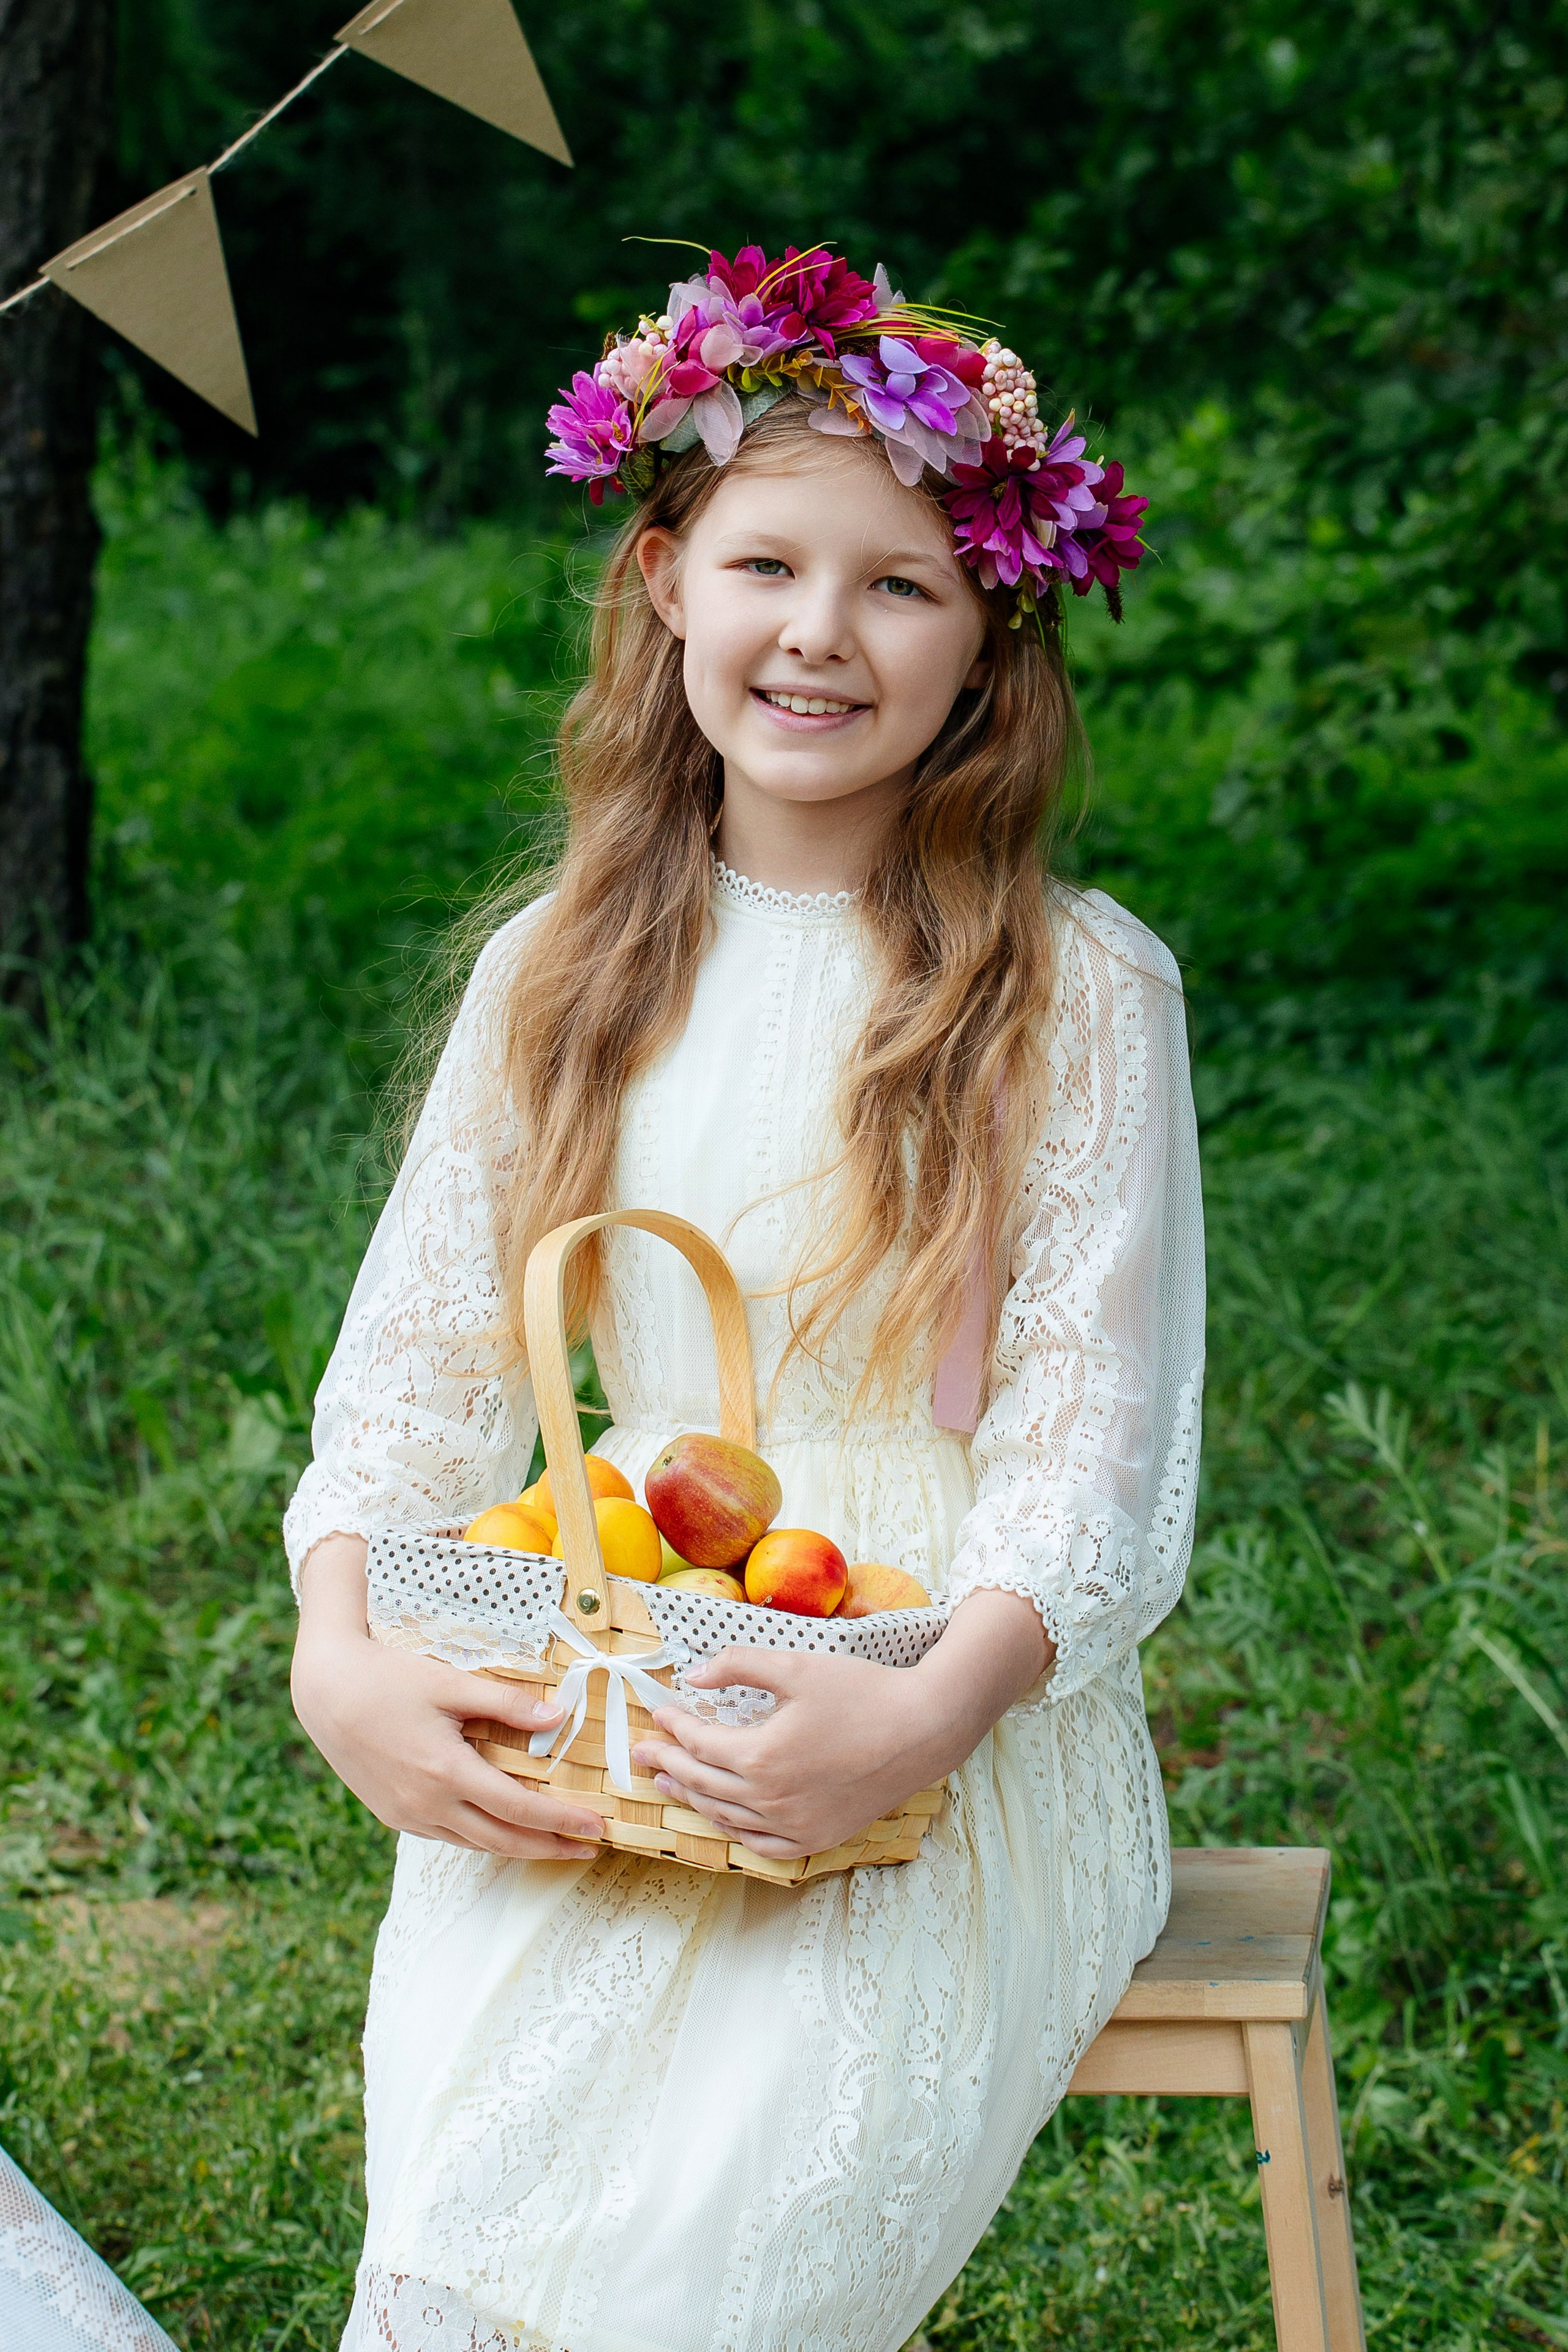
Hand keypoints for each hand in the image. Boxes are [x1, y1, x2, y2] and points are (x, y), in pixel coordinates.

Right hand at [291, 1533, 605, 1860]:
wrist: (326, 1692)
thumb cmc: (389, 1680)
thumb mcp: (450, 1683)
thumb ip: (506, 1704)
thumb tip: (557, 1718)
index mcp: (447, 1772)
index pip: (519, 1809)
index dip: (561, 1821)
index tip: (596, 1827)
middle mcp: (428, 1804)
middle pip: (502, 1840)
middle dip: (550, 1847)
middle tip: (589, 1847)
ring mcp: (408, 1815)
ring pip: (475, 1844)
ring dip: (518, 1848)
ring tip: (555, 1845)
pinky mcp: (394, 1815)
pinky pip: (449, 1836)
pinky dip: (482, 1838)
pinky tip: (503, 1829)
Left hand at [632, 1587, 1051, 1859]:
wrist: (923, 1730)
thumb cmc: (862, 1692)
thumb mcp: (796, 1665)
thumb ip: (738, 1664)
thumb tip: (693, 1675)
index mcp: (761, 1757)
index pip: (699, 1744)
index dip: (674, 1726)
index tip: (659, 1712)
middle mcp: (770, 1800)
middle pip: (702, 1783)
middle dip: (668, 1765)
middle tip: (642, 1754)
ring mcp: (794, 1826)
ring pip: (725, 1817)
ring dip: (692, 1798)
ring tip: (670, 1784)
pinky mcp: (817, 1838)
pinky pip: (760, 1844)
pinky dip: (734, 1830)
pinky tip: (724, 1816)